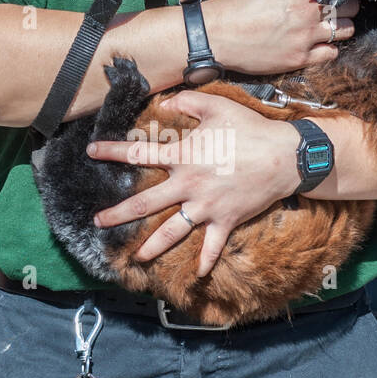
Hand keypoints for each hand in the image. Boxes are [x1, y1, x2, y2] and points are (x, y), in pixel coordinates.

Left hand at [86, 89, 299, 277]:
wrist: (285, 157)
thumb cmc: (250, 129)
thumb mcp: (217, 106)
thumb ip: (187, 102)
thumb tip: (164, 103)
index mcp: (183, 157)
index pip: (139, 154)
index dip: (112, 151)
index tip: (91, 152)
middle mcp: (189, 185)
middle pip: (146, 203)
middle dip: (119, 214)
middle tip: (98, 222)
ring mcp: (207, 207)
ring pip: (172, 232)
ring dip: (152, 246)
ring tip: (134, 258)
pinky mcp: (226, 220)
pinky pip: (213, 246)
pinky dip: (205, 261)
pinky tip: (196, 274)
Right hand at [204, 0, 357, 73]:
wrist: (217, 35)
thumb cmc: (237, 5)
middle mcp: (307, 11)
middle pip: (350, 5)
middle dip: (346, 6)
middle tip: (337, 9)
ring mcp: (305, 36)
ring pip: (346, 30)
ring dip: (341, 27)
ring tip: (328, 27)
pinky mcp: (299, 58)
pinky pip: (331, 53)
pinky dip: (328, 49)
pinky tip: (318, 45)